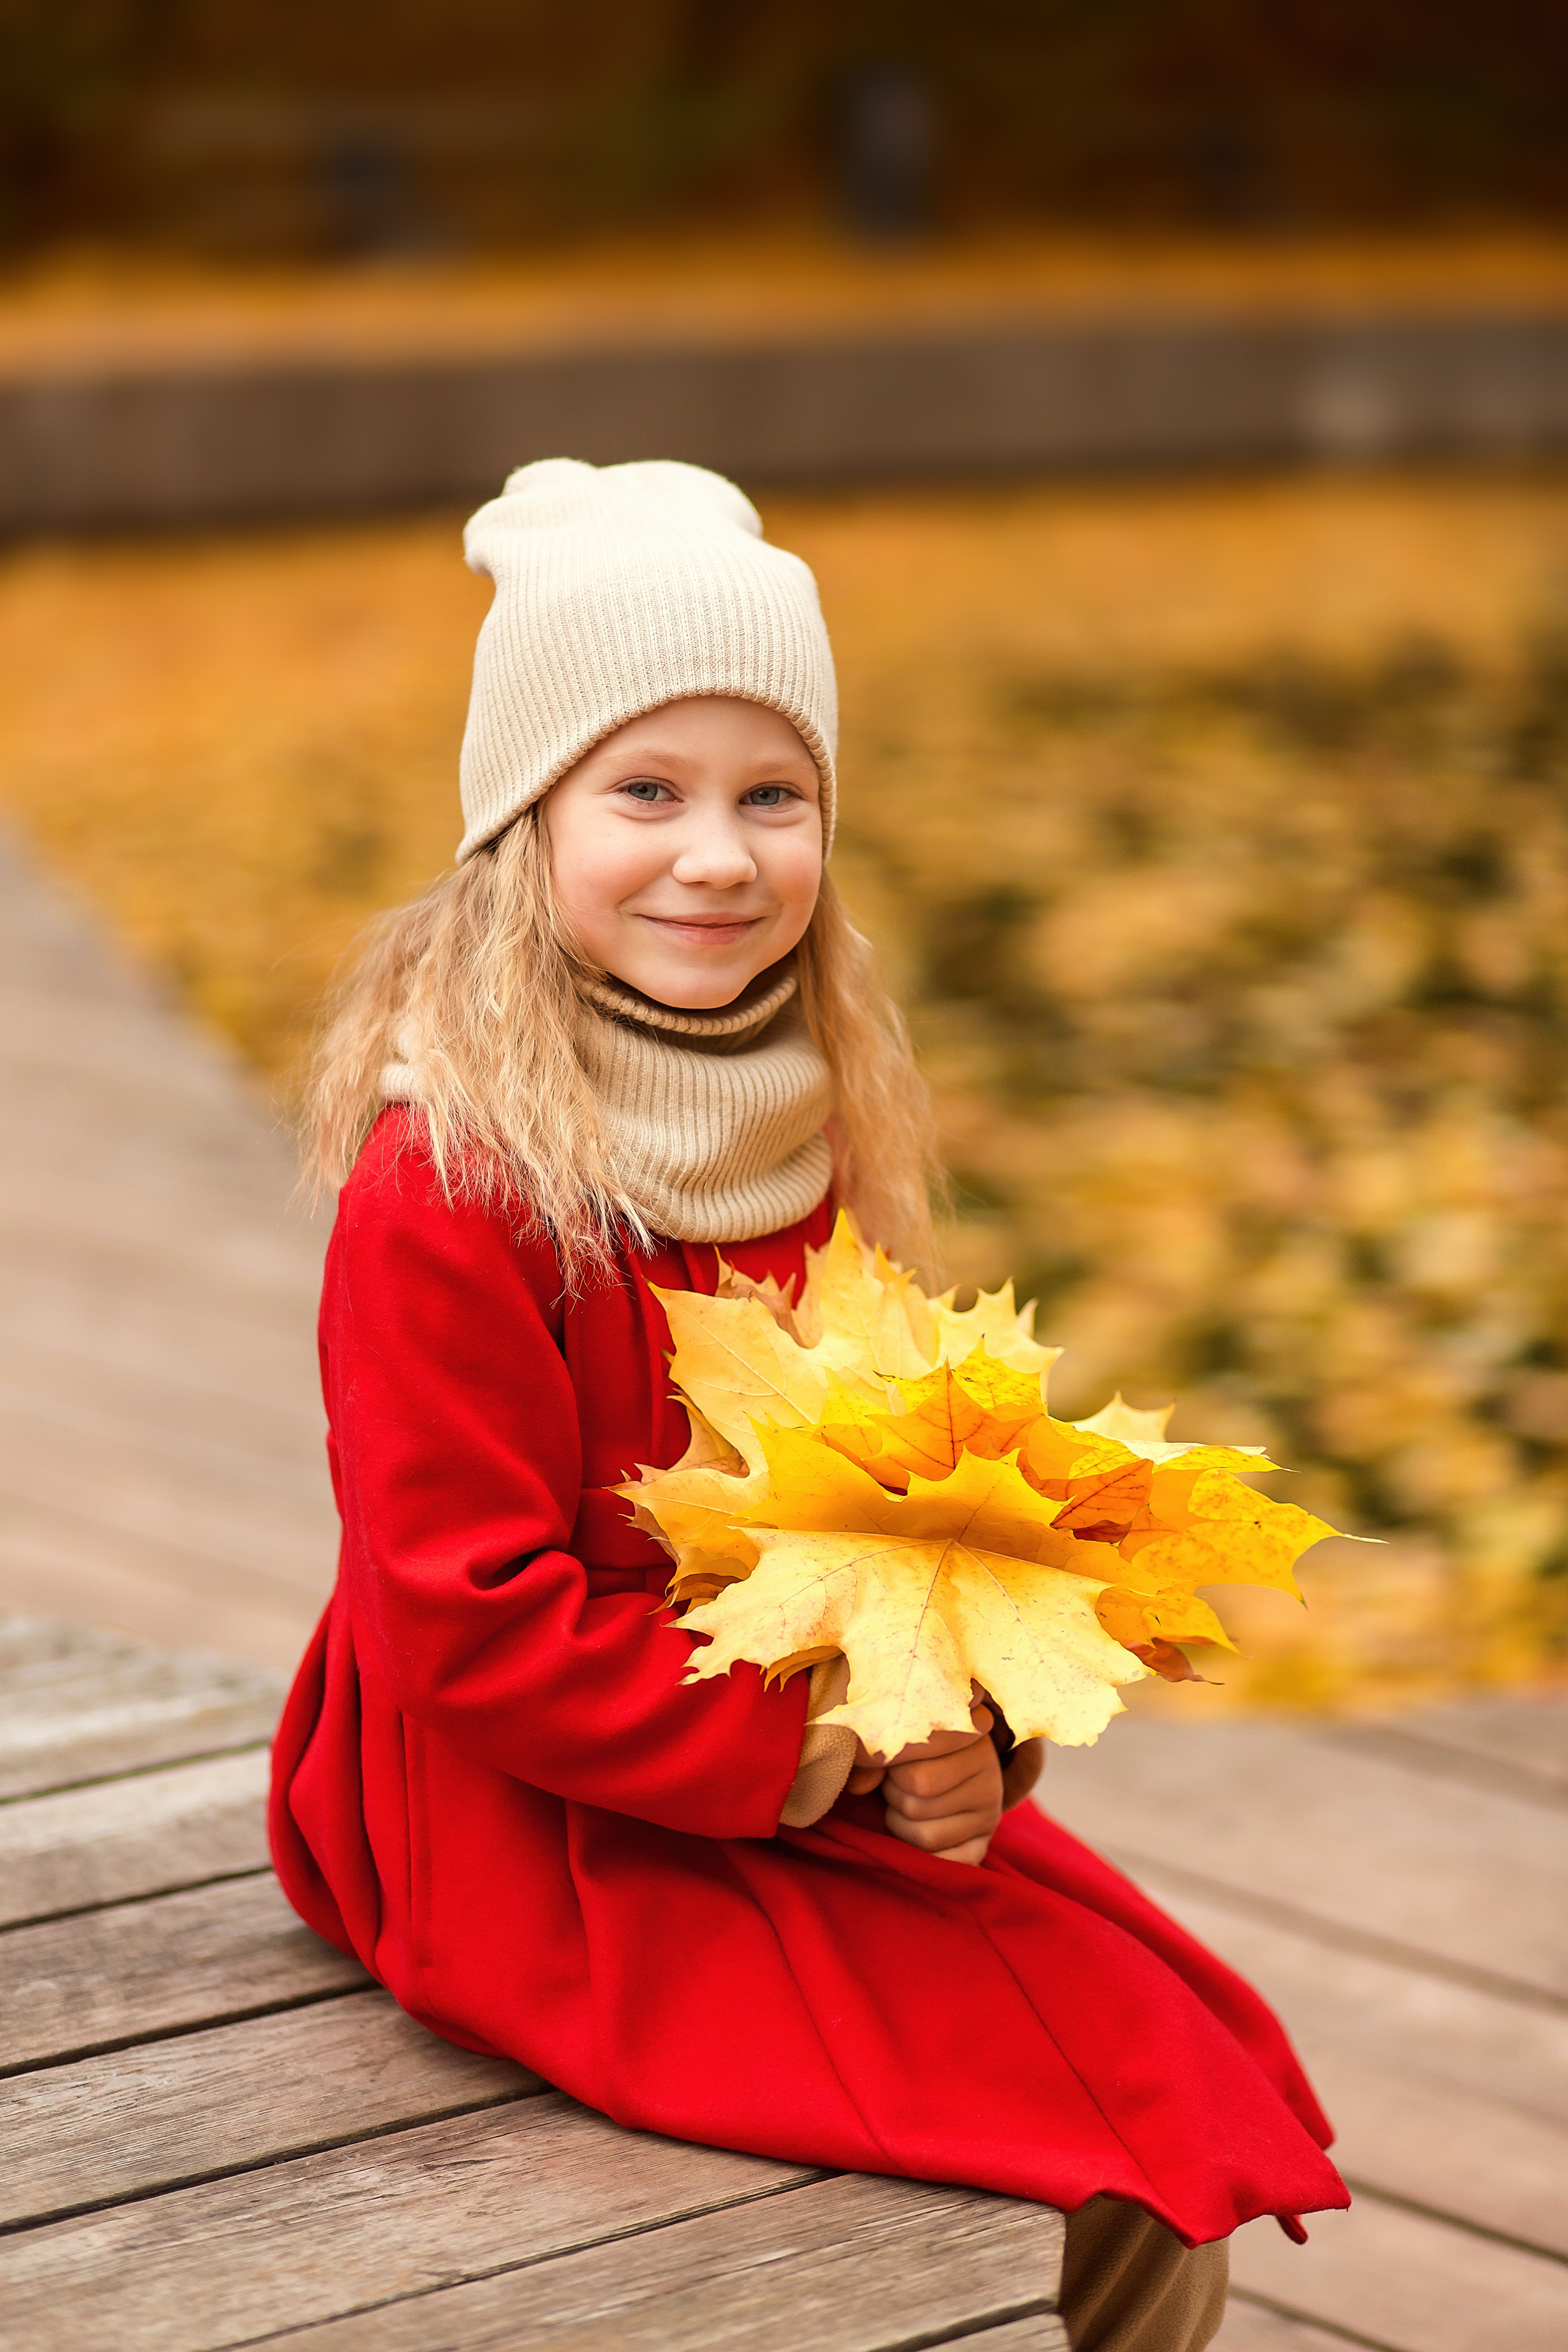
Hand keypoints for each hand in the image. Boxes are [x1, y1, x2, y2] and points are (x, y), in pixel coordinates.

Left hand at [851, 1699, 1003, 1865]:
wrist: (948, 1768)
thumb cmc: (915, 1749)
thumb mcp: (898, 1738)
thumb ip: (875, 1752)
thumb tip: (859, 1783)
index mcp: (969, 1734)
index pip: (914, 1758)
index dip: (888, 1765)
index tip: (886, 1761)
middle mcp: (989, 1773)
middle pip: (918, 1796)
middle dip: (893, 1793)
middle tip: (895, 1783)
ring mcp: (990, 1812)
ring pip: (926, 1836)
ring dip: (900, 1824)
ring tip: (905, 1803)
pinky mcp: (983, 1844)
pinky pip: (946, 1863)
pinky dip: (920, 1854)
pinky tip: (916, 1830)